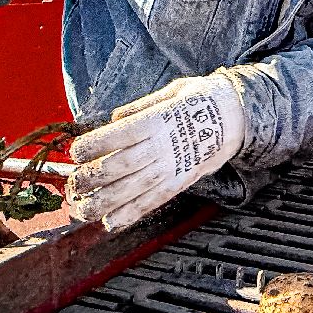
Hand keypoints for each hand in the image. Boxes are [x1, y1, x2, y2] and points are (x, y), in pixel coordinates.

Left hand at [67, 73, 244, 229]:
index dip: (96, 144)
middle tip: (73, 184)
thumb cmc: (203, 99)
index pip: (121, 134)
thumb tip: (113, 119)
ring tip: (82, 210)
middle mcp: (165, 145)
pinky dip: (132, 214)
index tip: (76, 151)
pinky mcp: (182, 181)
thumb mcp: (173, 91)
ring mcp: (174, 166)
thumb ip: (141, 107)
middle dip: (93, 177)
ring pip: (134, 188)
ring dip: (105, 202)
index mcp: (160, 119)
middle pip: (123, 164)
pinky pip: (154, 201)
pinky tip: (111, 222)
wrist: (239, 116)